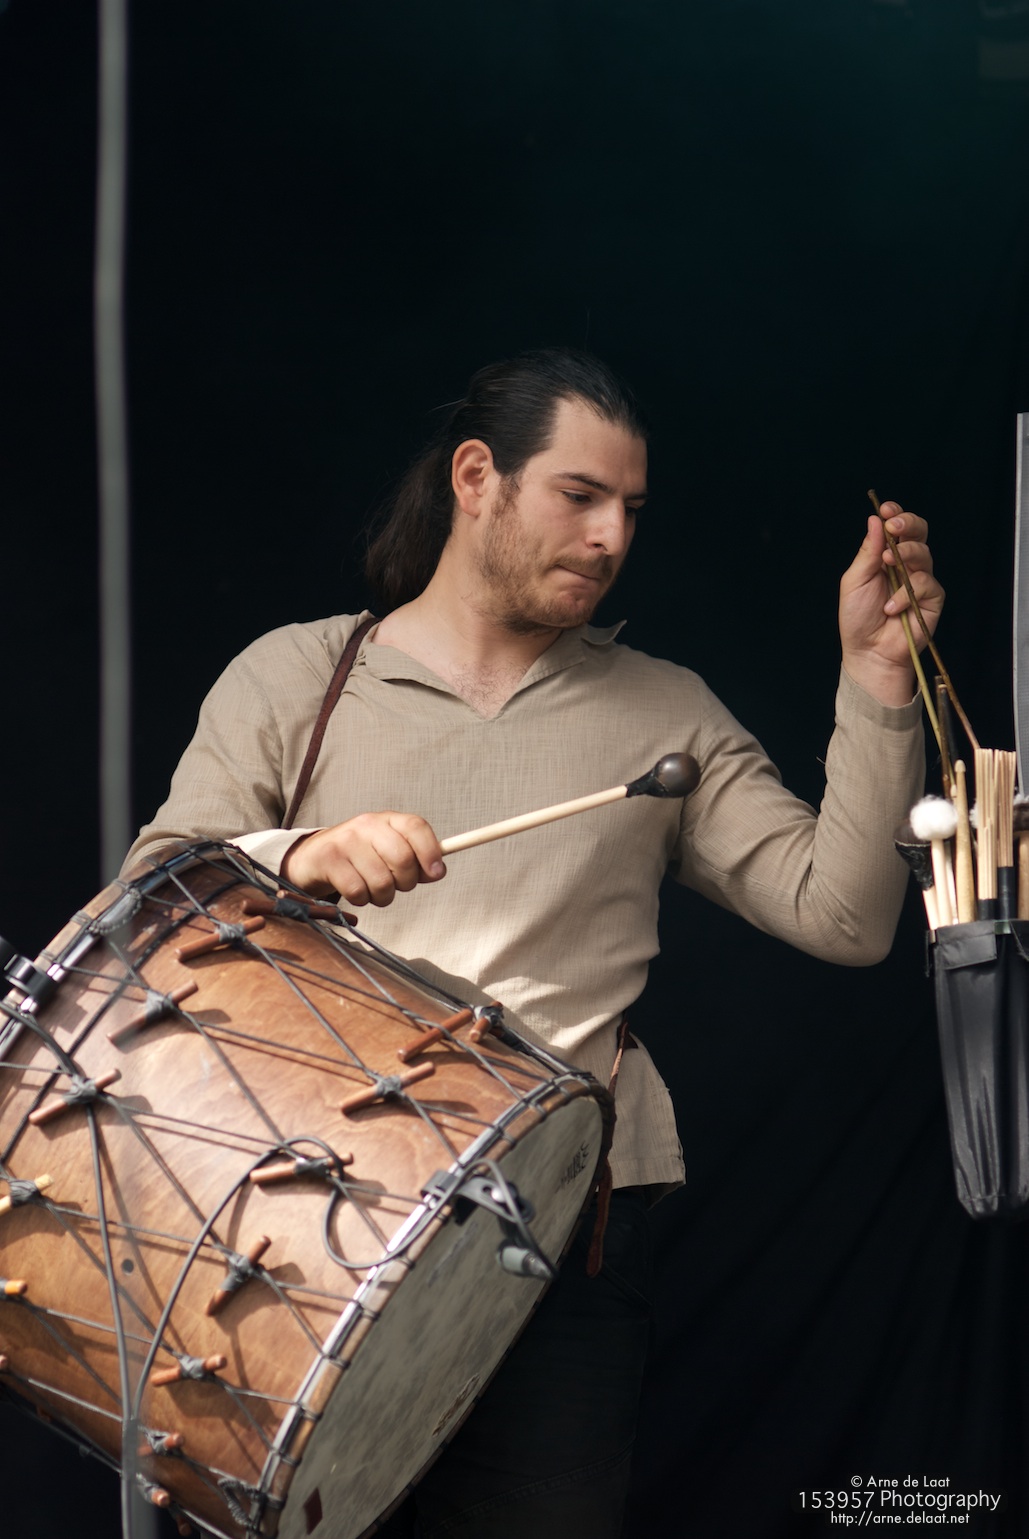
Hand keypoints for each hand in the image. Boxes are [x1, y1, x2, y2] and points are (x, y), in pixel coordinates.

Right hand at [281, 812, 445, 905]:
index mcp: (386, 819)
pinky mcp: (329, 860)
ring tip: (373, 890)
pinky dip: (362, 899)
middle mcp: (366, 824)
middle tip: (396, 885)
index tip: (436, 873)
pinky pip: (358, 891)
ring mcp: (346, 841)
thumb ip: (415, 860)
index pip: (416, 827)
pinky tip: (356, 892)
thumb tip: (437, 871)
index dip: (430, 851)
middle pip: (403, 858)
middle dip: (405, 882)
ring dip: (382, 896)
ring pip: (382, 881)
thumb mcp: (388, 851)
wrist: (311, 858)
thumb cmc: (358, 857)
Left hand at [838, 502, 944, 706]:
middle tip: (894, 526)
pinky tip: (892, 607)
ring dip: (905, 555)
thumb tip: (875, 520)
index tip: (885, 509)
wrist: (868, 652)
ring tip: (888, 565)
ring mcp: (921, 580)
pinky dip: (907, 594)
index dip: (895, 514)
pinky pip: (927, 584)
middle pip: (918, 533)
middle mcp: (906, 565)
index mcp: (886, 556)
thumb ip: (867, 552)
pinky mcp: (933, 599)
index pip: (897, 528)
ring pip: (924, 554)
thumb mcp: (855, 581)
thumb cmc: (858, 618)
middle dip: (908, 524)